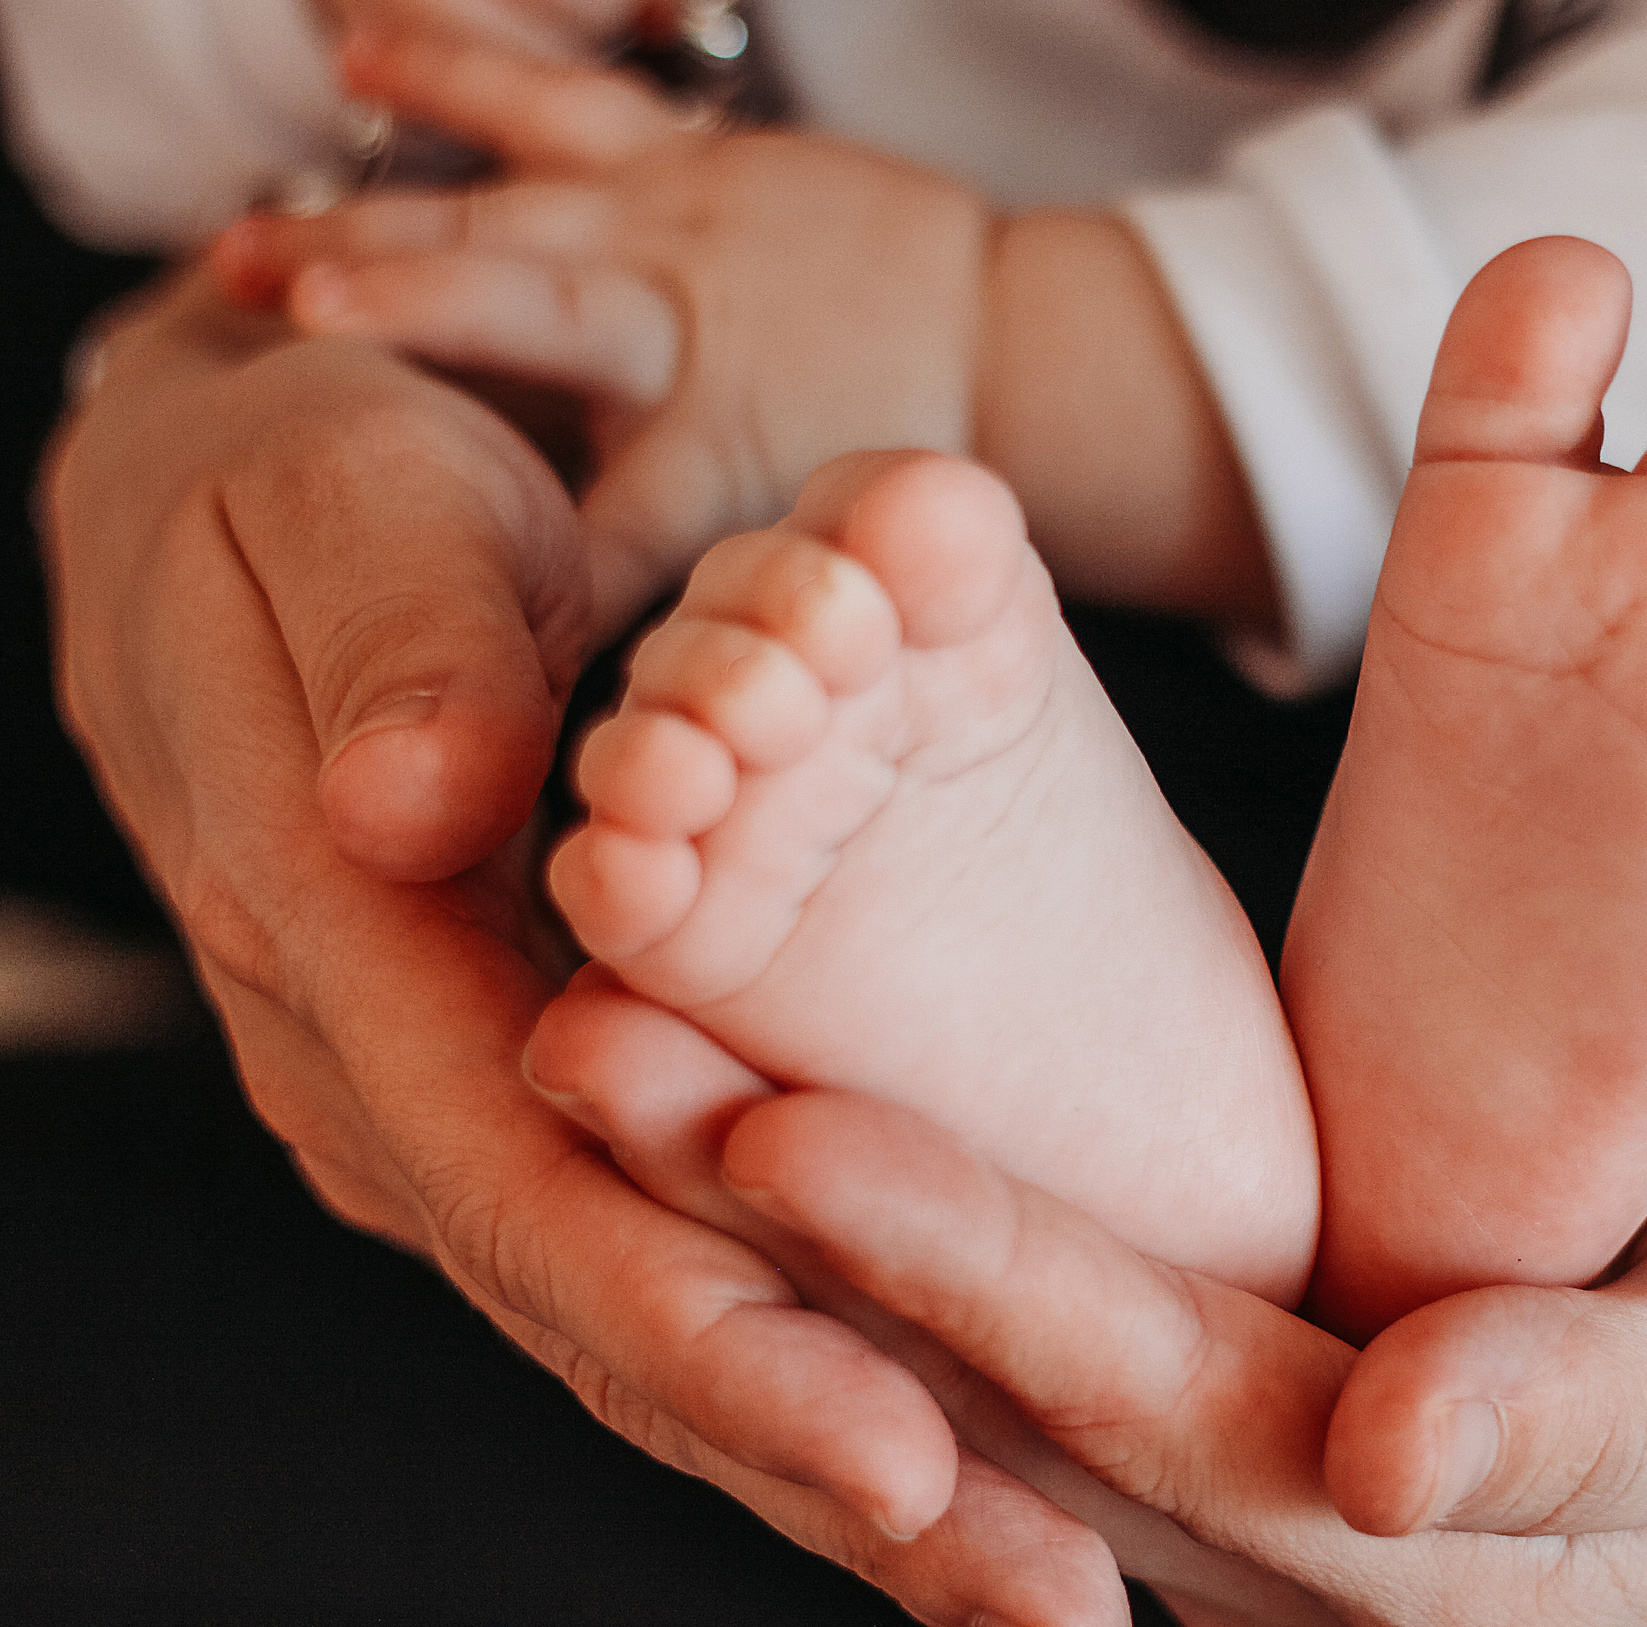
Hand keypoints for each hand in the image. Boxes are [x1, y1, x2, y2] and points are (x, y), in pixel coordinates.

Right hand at [38, 268, 1035, 1609]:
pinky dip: (811, 1365)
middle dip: (830, 1470)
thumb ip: (400, 654)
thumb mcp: (348, 505)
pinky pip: (671, 1257)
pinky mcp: (527, 1102)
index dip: (720, 1341)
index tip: (909, 1459)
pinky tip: (955, 1458)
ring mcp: (462, 1114)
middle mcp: (397, 1089)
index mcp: (349, 958)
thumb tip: (418, 809)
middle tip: (1047, 1599)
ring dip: (846, 1466)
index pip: (539, 1195)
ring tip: (1044, 1589)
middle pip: (617, 1323)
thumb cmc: (312, 485)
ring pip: (652, 1329)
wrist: (244, 508)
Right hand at [214, 32, 990, 632]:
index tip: (412, 583)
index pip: (594, 538)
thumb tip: (624, 751)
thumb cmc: (884, 462)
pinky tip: (362, 62)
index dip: (509, 571)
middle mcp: (682, 335)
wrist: (1002, 335)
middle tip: (302, 323)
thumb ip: (702, 630)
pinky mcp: (677, 153)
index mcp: (708, 462)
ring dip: (386, 222)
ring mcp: (673, 228)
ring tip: (255, 252)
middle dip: (423, 312)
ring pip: (516, 210)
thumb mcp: (801, 569)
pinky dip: (460, 71)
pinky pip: (557, 96)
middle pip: (537, 319)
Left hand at [530, 976, 1646, 1625]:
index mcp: (1414, 1574)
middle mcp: (1279, 1561)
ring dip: (786, 1220)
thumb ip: (1595, 1418)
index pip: (1152, 1418)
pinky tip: (742, 1113)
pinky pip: (1028, 1325)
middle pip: (995, 1395)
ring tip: (613, 1055)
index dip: (969, 1276)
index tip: (782, 1129)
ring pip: (967, 1361)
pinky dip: (888, 1224)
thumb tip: (1386, 1464)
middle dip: (792, 1237)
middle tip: (601, 1055)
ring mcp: (1234, 1495)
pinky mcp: (1217, 1415)